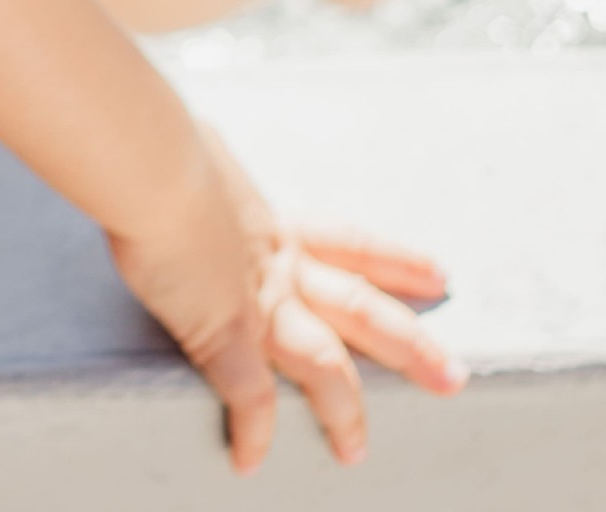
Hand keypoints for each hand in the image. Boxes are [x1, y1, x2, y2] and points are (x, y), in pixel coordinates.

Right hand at [106, 125, 466, 469]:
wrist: (152, 164)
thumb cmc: (157, 146)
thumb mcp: (195, 152)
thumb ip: (202, 167)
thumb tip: (189, 147)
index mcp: (272, 220)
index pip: (349, 242)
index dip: (395, 259)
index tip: (435, 272)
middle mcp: (277, 263)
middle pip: (362, 309)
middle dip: (410, 345)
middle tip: (453, 375)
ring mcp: (257, 302)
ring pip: (323, 364)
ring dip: (343, 409)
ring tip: (355, 451)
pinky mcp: (224, 334)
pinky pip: (247, 398)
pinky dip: (251, 431)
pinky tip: (249, 459)